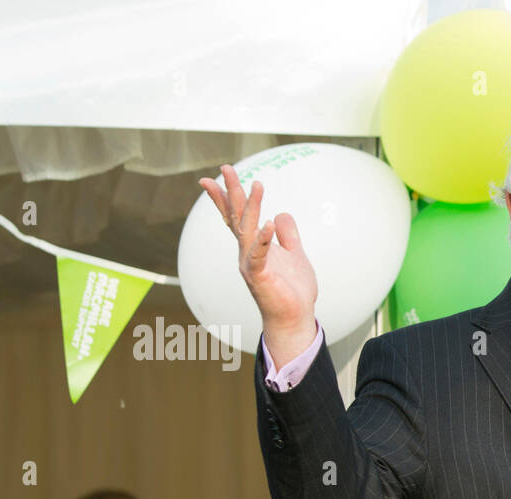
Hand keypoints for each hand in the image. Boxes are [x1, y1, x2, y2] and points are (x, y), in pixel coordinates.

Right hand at [197, 164, 318, 355]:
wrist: (295, 318)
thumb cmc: (293, 290)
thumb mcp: (294, 255)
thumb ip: (288, 235)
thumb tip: (280, 214)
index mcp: (253, 247)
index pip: (236, 218)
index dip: (225, 198)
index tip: (214, 177)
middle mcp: (247, 253)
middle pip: (236, 217)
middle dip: (231, 192)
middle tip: (226, 167)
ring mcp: (251, 264)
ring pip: (246, 230)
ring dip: (250, 207)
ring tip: (256, 184)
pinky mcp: (260, 277)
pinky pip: (259, 254)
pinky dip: (263, 239)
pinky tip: (267, 224)